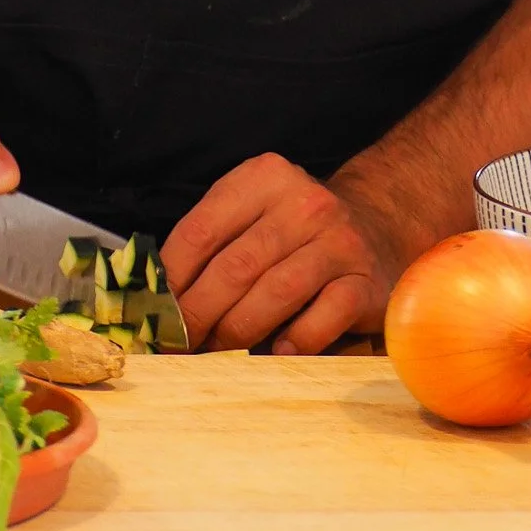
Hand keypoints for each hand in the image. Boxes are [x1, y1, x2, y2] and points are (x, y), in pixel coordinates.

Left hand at [160, 153, 408, 353]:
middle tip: (178, 345)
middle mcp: (305, 202)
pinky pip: (319, 321)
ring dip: (236, 332)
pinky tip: (279, 350)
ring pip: (274, 294)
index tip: (154, 314)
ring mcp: (340, 241)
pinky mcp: (365, 283)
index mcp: (265, 178)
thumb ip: (210, 246)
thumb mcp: (251, 215)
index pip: (202, 230)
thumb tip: (156, 303)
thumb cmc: (294, 232)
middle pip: (235, 267)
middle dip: (198, 315)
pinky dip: (293, 342)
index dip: (171, 279)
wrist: (376, 227)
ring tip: (217, 352)